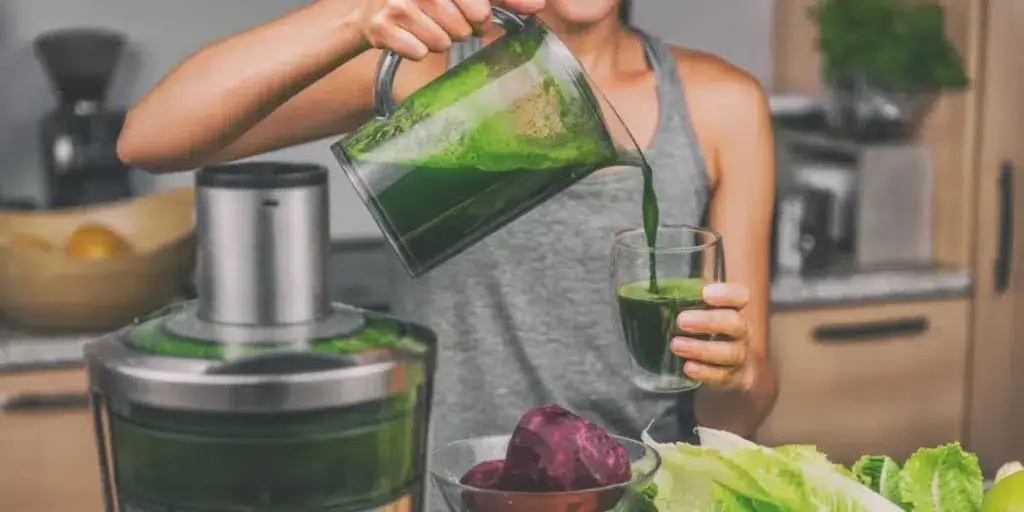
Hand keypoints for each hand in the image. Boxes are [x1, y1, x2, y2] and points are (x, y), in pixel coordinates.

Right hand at [360, 0, 545, 59]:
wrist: (370, 12)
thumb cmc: (423, 1)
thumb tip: (537, 5)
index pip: (480, 4)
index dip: (482, 15)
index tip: (485, 15)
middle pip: (464, 25)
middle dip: (461, 29)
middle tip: (447, 22)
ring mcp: (397, 5)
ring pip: (443, 41)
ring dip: (440, 41)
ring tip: (426, 27)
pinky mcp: (382, 28)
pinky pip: (420, 53)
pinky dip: (418, 50)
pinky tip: (409, 37)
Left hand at [670, 282, 753, 390]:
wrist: (726, 370)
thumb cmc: (705, 334)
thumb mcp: (697, 316)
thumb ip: (684, 306)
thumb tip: (650, 295)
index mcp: (732, 310)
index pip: (740, 296)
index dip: (727, 294)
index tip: (706, 293)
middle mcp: (741, 332)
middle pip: (735, 323)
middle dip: (709, 321)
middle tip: (681, 321)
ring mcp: (740, 355)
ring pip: (730, 352)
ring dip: (701, 349)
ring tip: (676, 345)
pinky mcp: (734, 378)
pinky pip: (724, 376)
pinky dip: (705, 372)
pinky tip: (688, 367)